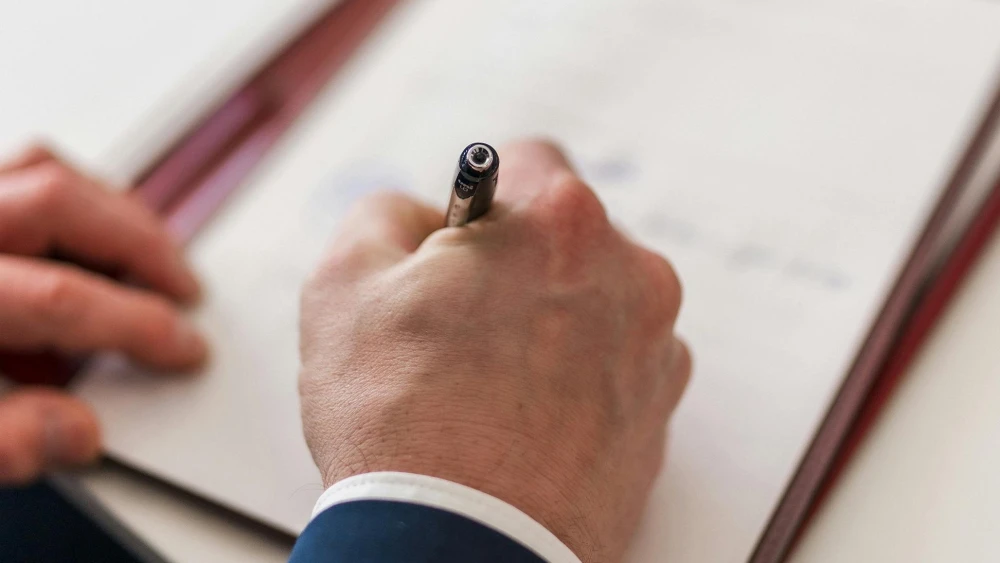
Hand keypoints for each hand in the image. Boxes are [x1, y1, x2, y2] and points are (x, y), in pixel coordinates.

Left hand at [0, 145, 206, 483]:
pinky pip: (22, 170)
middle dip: (141, 244)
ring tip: (151, 251)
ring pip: (41, 169)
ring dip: (109, 210)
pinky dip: (70, 196)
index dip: (138, 327)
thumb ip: (5, 439)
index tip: (184, 349)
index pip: (62, 298)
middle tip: (183, 287)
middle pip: (56, 201)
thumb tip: (79, 431)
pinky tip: (90, 235)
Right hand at [299, 140, 690, 561]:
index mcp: (562, 224)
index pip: (526, 161)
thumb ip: (384, 213)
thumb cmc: (403, 423)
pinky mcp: (657, 414)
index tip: (456, 241)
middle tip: (456, 322)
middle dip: (511, 264)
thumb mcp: (345, 281)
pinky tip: (518, 417)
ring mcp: (654, 350)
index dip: (476, 200)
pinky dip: (570, 377)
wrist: (463, 551)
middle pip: (563, 236)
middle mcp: (631, 277)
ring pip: (588, 301)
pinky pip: (609, 365)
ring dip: (544, 321)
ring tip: (484, 381)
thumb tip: (418, 217)